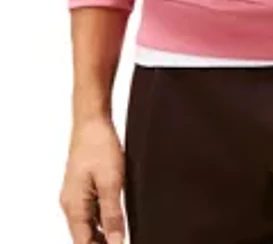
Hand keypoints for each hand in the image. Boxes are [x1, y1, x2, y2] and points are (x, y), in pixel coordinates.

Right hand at [59, 116, 125, 243]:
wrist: (92, 120)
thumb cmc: (99, 145)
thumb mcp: (111, 182)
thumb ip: (113, 215)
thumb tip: (116, 242)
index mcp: (74, 207)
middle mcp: (71, 204)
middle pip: (83, 237)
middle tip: (121, 241)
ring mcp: (75, 195)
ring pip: (87, 226)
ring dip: (101, 234)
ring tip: (121, 235)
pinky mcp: (81, 187)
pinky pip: (89, 212)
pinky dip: (100, 220)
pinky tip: (115, 218)